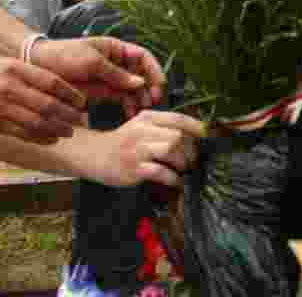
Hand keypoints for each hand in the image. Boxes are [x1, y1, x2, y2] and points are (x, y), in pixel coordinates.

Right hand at [0, 56, 86, 144]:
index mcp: (15, 68)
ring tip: (69, 131)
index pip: (51, 82)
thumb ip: (27, 72)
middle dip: (69, 115)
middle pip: (48, 104)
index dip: (70, 93)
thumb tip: (55, 84)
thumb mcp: (3, 62)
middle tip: (81, 120)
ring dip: (58, 129)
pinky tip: (51, 138)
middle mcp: (10, 86)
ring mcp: (1, 106)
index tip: (81, 101)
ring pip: (38, 122)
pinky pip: (23, 133)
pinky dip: (41, 137)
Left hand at [30, 37, 167, 116]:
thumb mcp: (91, 61)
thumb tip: (140, 82)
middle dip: (150, 87)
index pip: (143, 56)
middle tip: (152, 102)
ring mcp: (111, 78)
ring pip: (135, 89)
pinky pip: (122, 99)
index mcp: (116, 48)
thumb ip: (115, 73)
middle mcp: (117, 63)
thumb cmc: (65, 56)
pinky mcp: (103, 92)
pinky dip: (129, 106)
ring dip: (141, 99)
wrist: (41, 67)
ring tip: (142, 111)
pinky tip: (131, 115)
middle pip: (142, 74)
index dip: (154, 70)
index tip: (159, 85)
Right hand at [86, 111, 205, 187]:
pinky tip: (175, 182)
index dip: (196, 127)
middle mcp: (142, 130)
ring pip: (171, 149)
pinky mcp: (134, 168)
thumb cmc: (122, 143)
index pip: (177, 118)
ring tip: (181, 169)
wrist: (94, 154)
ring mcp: (137, 149)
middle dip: (189, 150)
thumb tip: (192, 136)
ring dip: (182, 163)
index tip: (207, 136)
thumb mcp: (139, 126)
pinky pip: (161, 172)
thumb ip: (161, 128)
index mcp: (146, 118)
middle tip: (191, 160)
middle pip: (177, 136)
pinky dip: (173, 179)